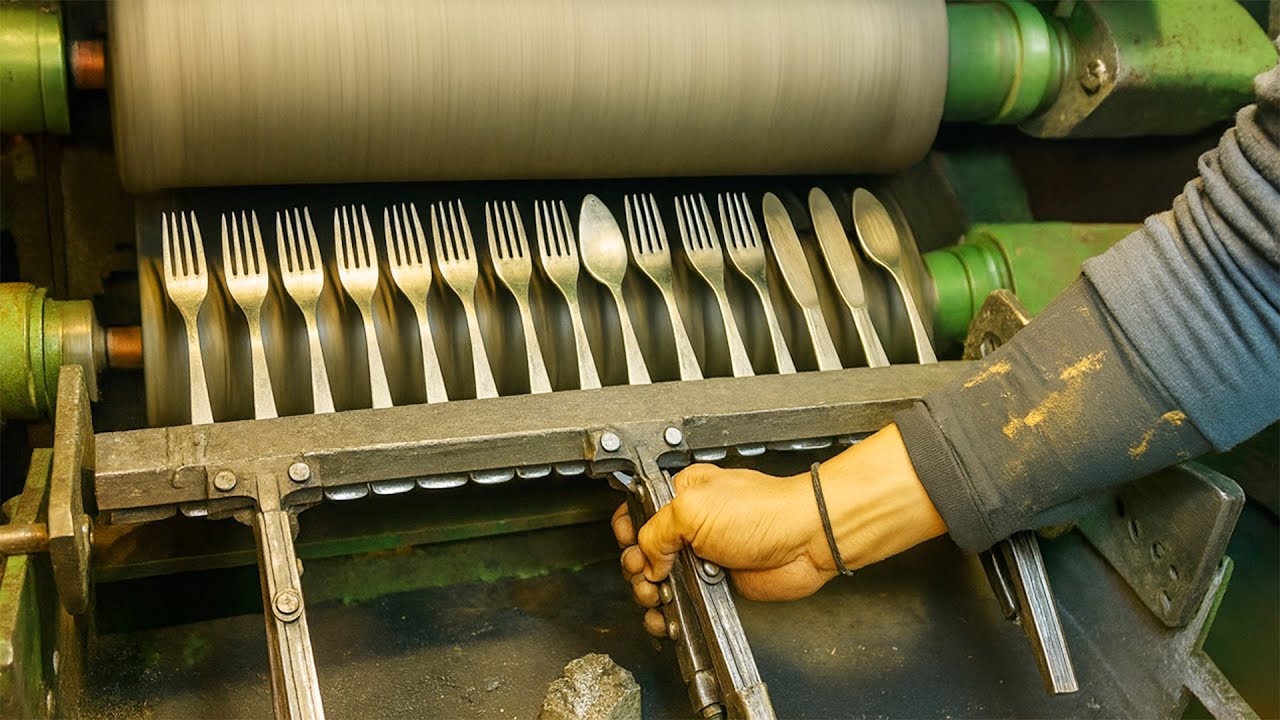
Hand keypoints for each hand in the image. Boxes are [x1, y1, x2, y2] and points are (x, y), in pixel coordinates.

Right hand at [611, 424, 947, 636]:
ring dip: (649, 592)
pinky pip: (682, 600)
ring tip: (656, 596)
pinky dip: (669, 612)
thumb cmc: (764, 512)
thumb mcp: (693, 508)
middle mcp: (690, 524)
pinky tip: (665, 614)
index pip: (638, 510)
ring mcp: (701, 554)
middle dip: (636, 566)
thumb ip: (656, 530)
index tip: (631, 545)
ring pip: (659, 579)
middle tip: (646, 575)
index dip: (628, 531)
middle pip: (642, 549)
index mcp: (682, 494)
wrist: (805, 540)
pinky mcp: (715, 582)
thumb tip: (646, 556)